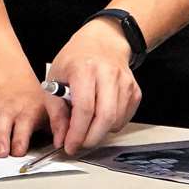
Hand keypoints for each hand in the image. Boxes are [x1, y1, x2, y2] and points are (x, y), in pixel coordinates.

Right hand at [0, 78, 65, 157]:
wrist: (14, 87)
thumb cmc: (36, 105)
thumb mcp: (52, 109)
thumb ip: (59, 125)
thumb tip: (66, 143)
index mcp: (29, 109)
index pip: (24, 122)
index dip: (20, 137)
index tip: (18, 150)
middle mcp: (10, 110)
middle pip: (2, 124)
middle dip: (0, 139)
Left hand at [49, 17, 142, 153]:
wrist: (102, 42)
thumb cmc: (75, 60)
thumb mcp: (54, 80)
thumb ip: (56, 112)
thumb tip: (61, 139)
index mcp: (84, 69)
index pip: (84, 108)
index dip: (77, 133)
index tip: (69, 146)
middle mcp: (108, 73)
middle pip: (105, 117)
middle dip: (91, 138)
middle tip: (78, 144)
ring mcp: (125, 81)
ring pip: (116, 121)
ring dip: (99, 133)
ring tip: (86, 127)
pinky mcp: (135, 90)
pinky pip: (124, 118)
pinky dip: (111, 125)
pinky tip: (99, 116)